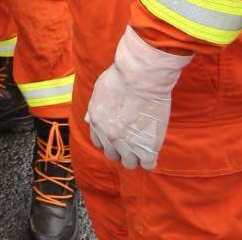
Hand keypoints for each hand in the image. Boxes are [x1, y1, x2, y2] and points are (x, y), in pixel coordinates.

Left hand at [85, 27, 192, 169]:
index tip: (118, 136)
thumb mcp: (99, 90)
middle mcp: (109, 136)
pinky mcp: (147, 147)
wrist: (140, 77)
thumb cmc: (121, 77)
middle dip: (121, 149)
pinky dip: (150, 159)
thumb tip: (88, 119)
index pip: (99, 142)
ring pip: (130, 163)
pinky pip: (148, 164)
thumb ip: (93, 108)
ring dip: (136, 156)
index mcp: (97, 122)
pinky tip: (153, 148)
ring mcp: (128, 144)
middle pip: (113, 155)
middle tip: (132, 139)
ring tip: (144, 146)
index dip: (109, 140)